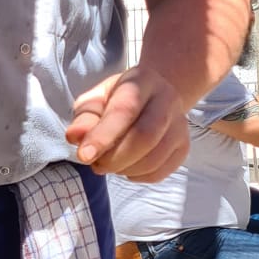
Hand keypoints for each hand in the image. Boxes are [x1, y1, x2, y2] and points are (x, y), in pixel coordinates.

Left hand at [65, 67, 189, 180]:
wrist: (154, 96)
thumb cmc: (118, 99)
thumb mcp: (96, 100)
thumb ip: (84, 117)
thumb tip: (75, 137)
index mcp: (141, 81)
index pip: (124, 111)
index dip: (103, 137)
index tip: (84, 156)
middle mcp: (167, 100)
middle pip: (144, 137)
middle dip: (114, 158)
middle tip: (97, 164)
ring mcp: (180, 124)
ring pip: (154, 158)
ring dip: (125, 169)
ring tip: (110, 164)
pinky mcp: (184, 146)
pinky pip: (161, 172)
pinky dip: (138, 176)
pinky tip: (127, 166)